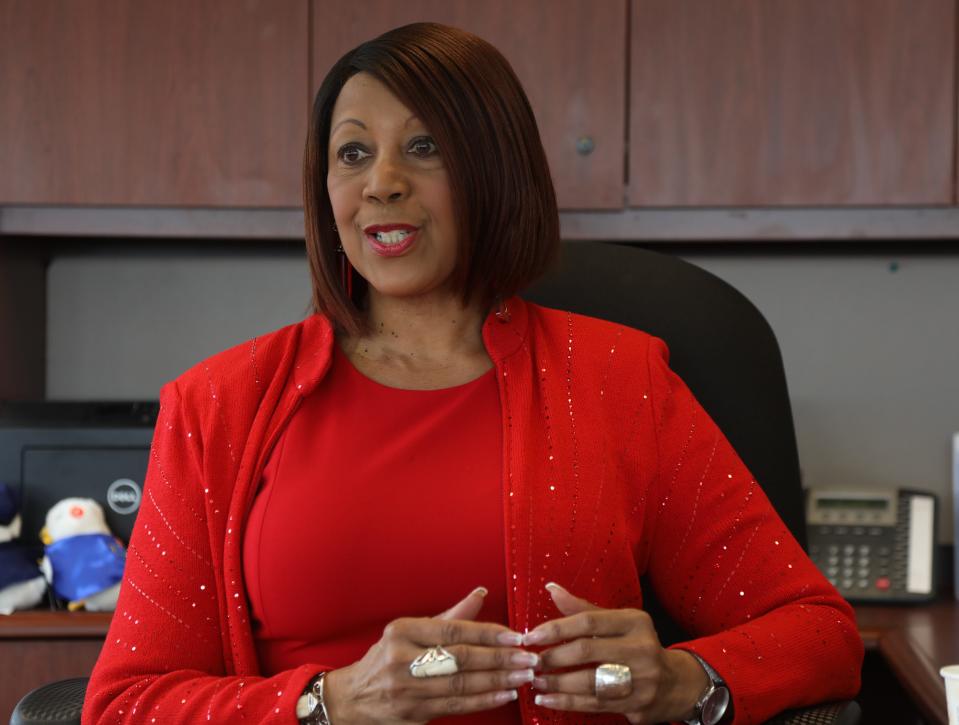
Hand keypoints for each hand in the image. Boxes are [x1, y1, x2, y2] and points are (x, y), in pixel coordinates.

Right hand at [323, 587, 537, 723]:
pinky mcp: (413, 713)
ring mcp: (407, 688)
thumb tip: (481, 593)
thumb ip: (450, 616)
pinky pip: (455, 706)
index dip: (488, 634)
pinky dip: (483, 700)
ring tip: (523, 676)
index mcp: (403, 631)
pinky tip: (504, 694)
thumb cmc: (387, 658)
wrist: (352, 699)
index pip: (453, 630)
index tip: (515, 636)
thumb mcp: (410, 631)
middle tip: (528, 658)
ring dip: (498, 681)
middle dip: (499, 659)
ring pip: (461, 684)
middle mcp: (402, 659)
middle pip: (460, 658)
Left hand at [524, 582, 708, 723]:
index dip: (557, 628)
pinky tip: (547, 699)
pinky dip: (567, 702)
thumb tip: (551, 588)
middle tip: (532, 661)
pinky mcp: (637, 705)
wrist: (677, 684)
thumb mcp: (618, 622)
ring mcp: (641, 679)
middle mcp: (641, 648)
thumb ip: (583, 609)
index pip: (589, 621)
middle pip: (588, 651)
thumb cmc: (637, 646)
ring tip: (536, 680)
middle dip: (554, 657)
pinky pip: (594, 704)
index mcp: (635, 622)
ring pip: (590, 682)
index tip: (532, 636)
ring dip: (557, 682)